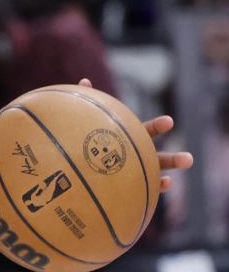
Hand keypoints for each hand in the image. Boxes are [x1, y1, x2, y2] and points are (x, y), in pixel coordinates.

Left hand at [77, 78, 193, 190]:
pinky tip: (163, 186)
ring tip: (183, 178)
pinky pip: (144, 189)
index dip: (158, 127)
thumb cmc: (87, 140)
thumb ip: (90, 106)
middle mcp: (138, 155)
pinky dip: (156, 188)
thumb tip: (84, 82)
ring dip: (169, 175)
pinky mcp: (130, 186)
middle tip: (189, 159)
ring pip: (156, 174)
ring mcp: (136, 171)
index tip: (169, 122)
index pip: (147, 131)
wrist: (82, 164)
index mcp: (130, 138)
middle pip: (158, 156)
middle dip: (173, 159)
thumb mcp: (89, 122)